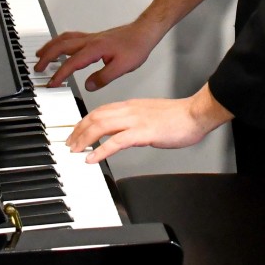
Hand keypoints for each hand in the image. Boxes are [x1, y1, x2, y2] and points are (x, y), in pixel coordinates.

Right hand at [34, 22, 156, 90]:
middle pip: (61, 46)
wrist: (144, 32)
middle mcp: (90, 41)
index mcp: (94, 49)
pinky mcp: (94, 37)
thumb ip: (104, 77)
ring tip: (41, 54)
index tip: (51, 83)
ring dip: (50, 46)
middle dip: (46, 57)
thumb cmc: (136, 46)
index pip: (71, 63)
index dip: (59, 74)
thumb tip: (88, 85)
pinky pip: (71, 37)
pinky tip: (60, 46)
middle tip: (37, 67)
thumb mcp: (122, 67)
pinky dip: (60, 41)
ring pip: (64, 39)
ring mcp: (91, 37)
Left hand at [66, 84, 232, 163]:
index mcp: (131, 106)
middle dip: (79, 130)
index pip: (100, 110)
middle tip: (69, 143)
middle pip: (95, 117)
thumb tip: (124, 133)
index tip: (76, 132)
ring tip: (75, 150)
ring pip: (101, 126)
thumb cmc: (178, 117)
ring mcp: (135, 120)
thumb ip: (135, 122)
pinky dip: (101, 150)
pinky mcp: (143, 132)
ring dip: (84, 139)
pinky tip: (92, 158)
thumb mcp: (150, 115)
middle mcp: (130, 110)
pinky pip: (116, 141)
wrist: (195, 114)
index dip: (84, 121)